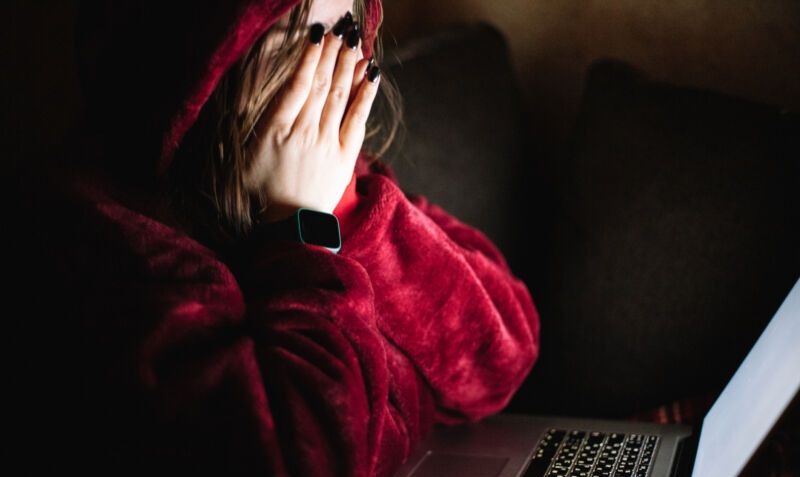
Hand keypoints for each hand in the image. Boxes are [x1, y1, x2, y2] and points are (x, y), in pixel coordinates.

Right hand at [245, 23, 379, 222]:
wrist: (289, 227)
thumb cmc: (262, 192)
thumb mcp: (246, 156)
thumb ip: (256, 122)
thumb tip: (266, 92)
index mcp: (277, 129)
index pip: (297, 84)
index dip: (309, 56)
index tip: (316, 34)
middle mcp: (304, 132)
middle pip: (321, 84)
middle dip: (332, 53)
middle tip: (341, 29)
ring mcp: (327, 144)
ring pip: (340, 96)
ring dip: (348, 66)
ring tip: (354, 42)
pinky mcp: (345, 157)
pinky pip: (358, 119)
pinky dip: (366, 94)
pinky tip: (372, 74)